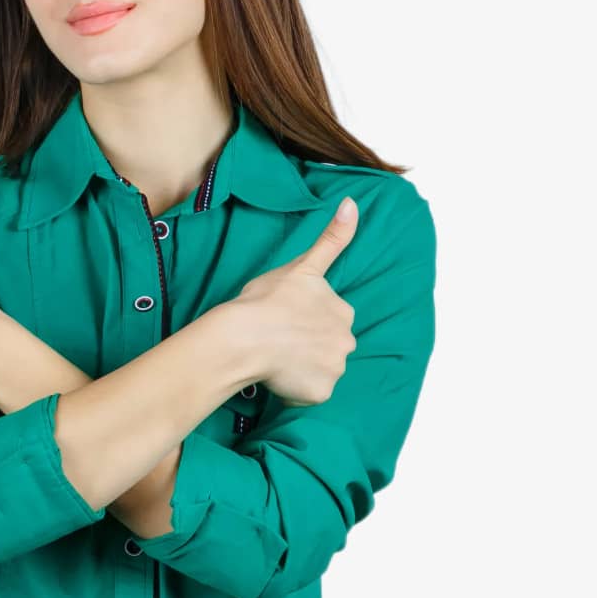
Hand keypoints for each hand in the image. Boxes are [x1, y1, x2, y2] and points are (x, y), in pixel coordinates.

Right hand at [232, 196, 358, 406]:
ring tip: (274, 358)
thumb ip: (333, 238)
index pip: (330, 319)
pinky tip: (276, 376)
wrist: (244, 337)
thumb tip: (352, 204)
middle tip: (278, 340)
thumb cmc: (265, 300)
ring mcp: (335, 368)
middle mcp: (347, 340)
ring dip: (301, 368)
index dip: (305, 320)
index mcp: (343, 310)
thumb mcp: (301, 265)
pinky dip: (294, 389)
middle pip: (328, 346)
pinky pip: (309, 394)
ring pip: (319, 370)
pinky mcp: (320, 393)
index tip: (283, 319)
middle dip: (307, 346)